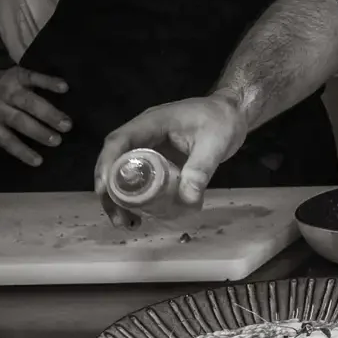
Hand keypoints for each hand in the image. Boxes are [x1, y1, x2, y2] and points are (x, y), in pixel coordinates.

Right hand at [0, 67, 71, 166]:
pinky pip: (7, 141)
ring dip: (39, 132)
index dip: (48, 82)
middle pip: (28, 103)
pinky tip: (36, 160)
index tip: (64, 87)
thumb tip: (63, 97)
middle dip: (49, 114)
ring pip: (19, 122)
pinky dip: (22, 151)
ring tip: (56, 141)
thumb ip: (30, 85)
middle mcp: (6, 94)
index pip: (32, 77)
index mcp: (14, 79)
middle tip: (67, 125)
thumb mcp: (10, 78)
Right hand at [93, 95, 248, 208]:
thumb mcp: (215, 144)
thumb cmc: (223, 121)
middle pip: (115, 161)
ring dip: (122, 199)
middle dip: (111, 191)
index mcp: (151, 123)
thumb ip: (201, 170)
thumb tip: (187, 202)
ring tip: (128, 223)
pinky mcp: (158, 160)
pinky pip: (142, 179)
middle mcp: (143, 135)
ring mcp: (149, 148)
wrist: (233, 113)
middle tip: (118, 217)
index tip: (104, 190)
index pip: (119, 141)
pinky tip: (144, 215)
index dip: (107, 165)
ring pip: (125, 173)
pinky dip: (140, 197)